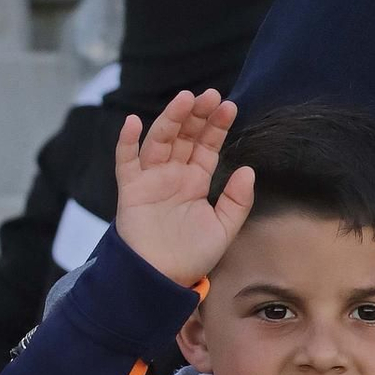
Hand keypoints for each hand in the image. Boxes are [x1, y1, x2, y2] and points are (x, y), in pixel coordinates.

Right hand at [114, 89, 255, 287]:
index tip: (229, 106)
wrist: (162, 278)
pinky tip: (131, 122)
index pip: (207, 146)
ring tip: (185, 99)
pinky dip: (126, 142)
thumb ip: (237, 200)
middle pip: (184, 136)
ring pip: (159, 141)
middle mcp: (173, 175)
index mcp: (195, 181)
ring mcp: (151, 179)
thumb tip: (248, 170)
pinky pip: (126, 162)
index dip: (217, 126)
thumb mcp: (224, 228)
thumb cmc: (192, 256)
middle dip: (197, 115)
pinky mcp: (131, 189)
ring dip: (170, 119)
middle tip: (210, 95)